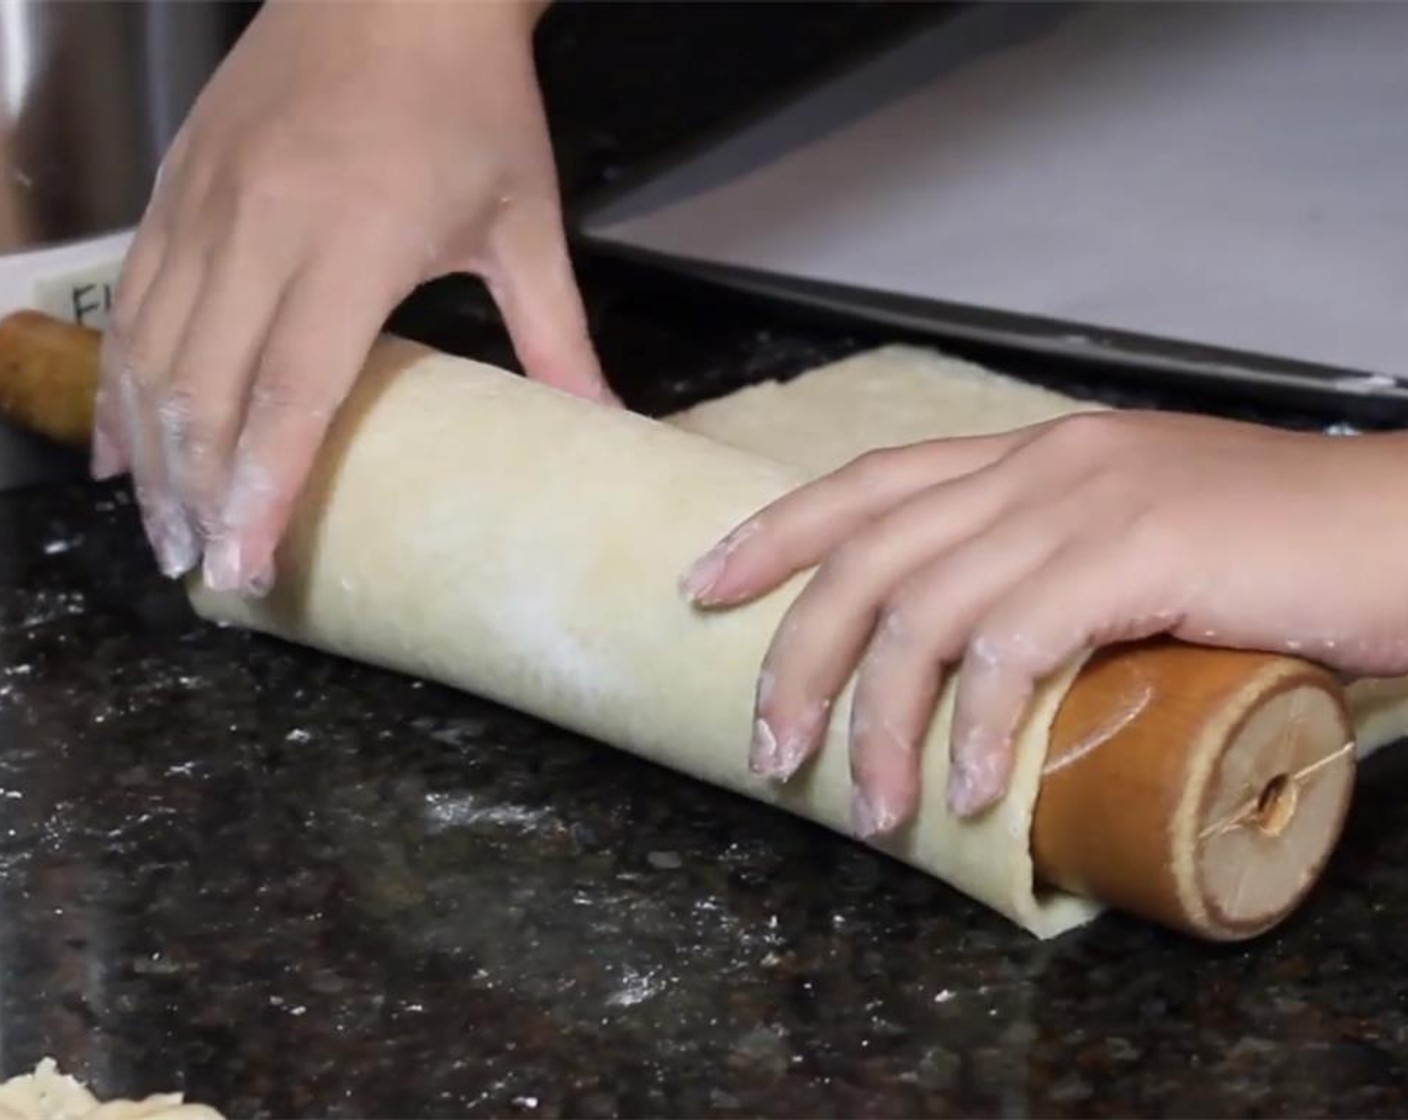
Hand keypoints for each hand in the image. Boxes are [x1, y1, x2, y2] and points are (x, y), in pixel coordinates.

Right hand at [93, 0, 609, 593]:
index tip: (245, 568)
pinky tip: (120, 441)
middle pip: (203, 389)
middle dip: (196, 494)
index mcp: (350, 243)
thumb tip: (606, 424)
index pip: (289, 394)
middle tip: (203, 572)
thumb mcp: (524, 224)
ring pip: (150, 350)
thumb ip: (557, 337)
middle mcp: (258, 228)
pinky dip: (119, 379)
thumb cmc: (468, 98)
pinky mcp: (177, 185)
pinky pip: (131, 300)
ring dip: (149, 451)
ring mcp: (204, 203)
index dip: (261, 492)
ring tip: (163, 529)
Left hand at [680, 411, 1407, 832]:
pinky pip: (1014, 645)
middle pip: (867, 556)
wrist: (1404, 527)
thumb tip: (978, 675)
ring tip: (864, 805)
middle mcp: (1040, 467)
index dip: (775, 534)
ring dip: (876, 720)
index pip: (868, 485)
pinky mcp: (1138, 552)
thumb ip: (1052, 579)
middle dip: (797, 656)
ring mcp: (1085, 504)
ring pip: (923, 611)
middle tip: (770, 747)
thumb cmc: (1278, 551)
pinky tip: (965, 790)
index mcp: (1031, 457)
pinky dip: (976, 726)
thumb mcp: (1136, 542)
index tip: (704, 585)